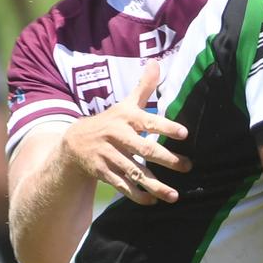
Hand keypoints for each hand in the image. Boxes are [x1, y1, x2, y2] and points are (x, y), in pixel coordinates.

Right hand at [61, 60, 190, 204]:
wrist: (74, 143)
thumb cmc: (110, 122)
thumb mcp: (125, 104)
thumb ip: (143, 88)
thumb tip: (156, 62)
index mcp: (126, 118)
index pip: (148, 121)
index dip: (166, 127)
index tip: (184, 133)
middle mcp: (117, 136)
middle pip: (144, 150)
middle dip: (167, 159)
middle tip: (188, 166)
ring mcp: (108, 156)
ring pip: (135, 172)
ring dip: (156, 185)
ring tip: (175, 196)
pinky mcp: (103, 172)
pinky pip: (122, 186)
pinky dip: (137, 195)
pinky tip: (153, 201)